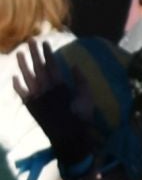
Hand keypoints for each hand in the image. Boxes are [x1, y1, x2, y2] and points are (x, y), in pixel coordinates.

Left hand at [14, 39, 94, 165]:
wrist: (69, 138)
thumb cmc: (81, 119)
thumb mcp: (87, 99)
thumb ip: (81, 81)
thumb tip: (74, 66)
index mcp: (60, 86)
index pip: (52, 65)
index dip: (48, 54)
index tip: (45, 43)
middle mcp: (46, 89)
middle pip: (38, 68)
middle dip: (34, 54)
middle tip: (30, 41)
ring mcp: (37, 98)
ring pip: (28, 77)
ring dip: (23, 65)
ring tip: (19, 53)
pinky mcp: (31, 107)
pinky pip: (22, 94)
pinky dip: (18, 85)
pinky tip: (14, 77)